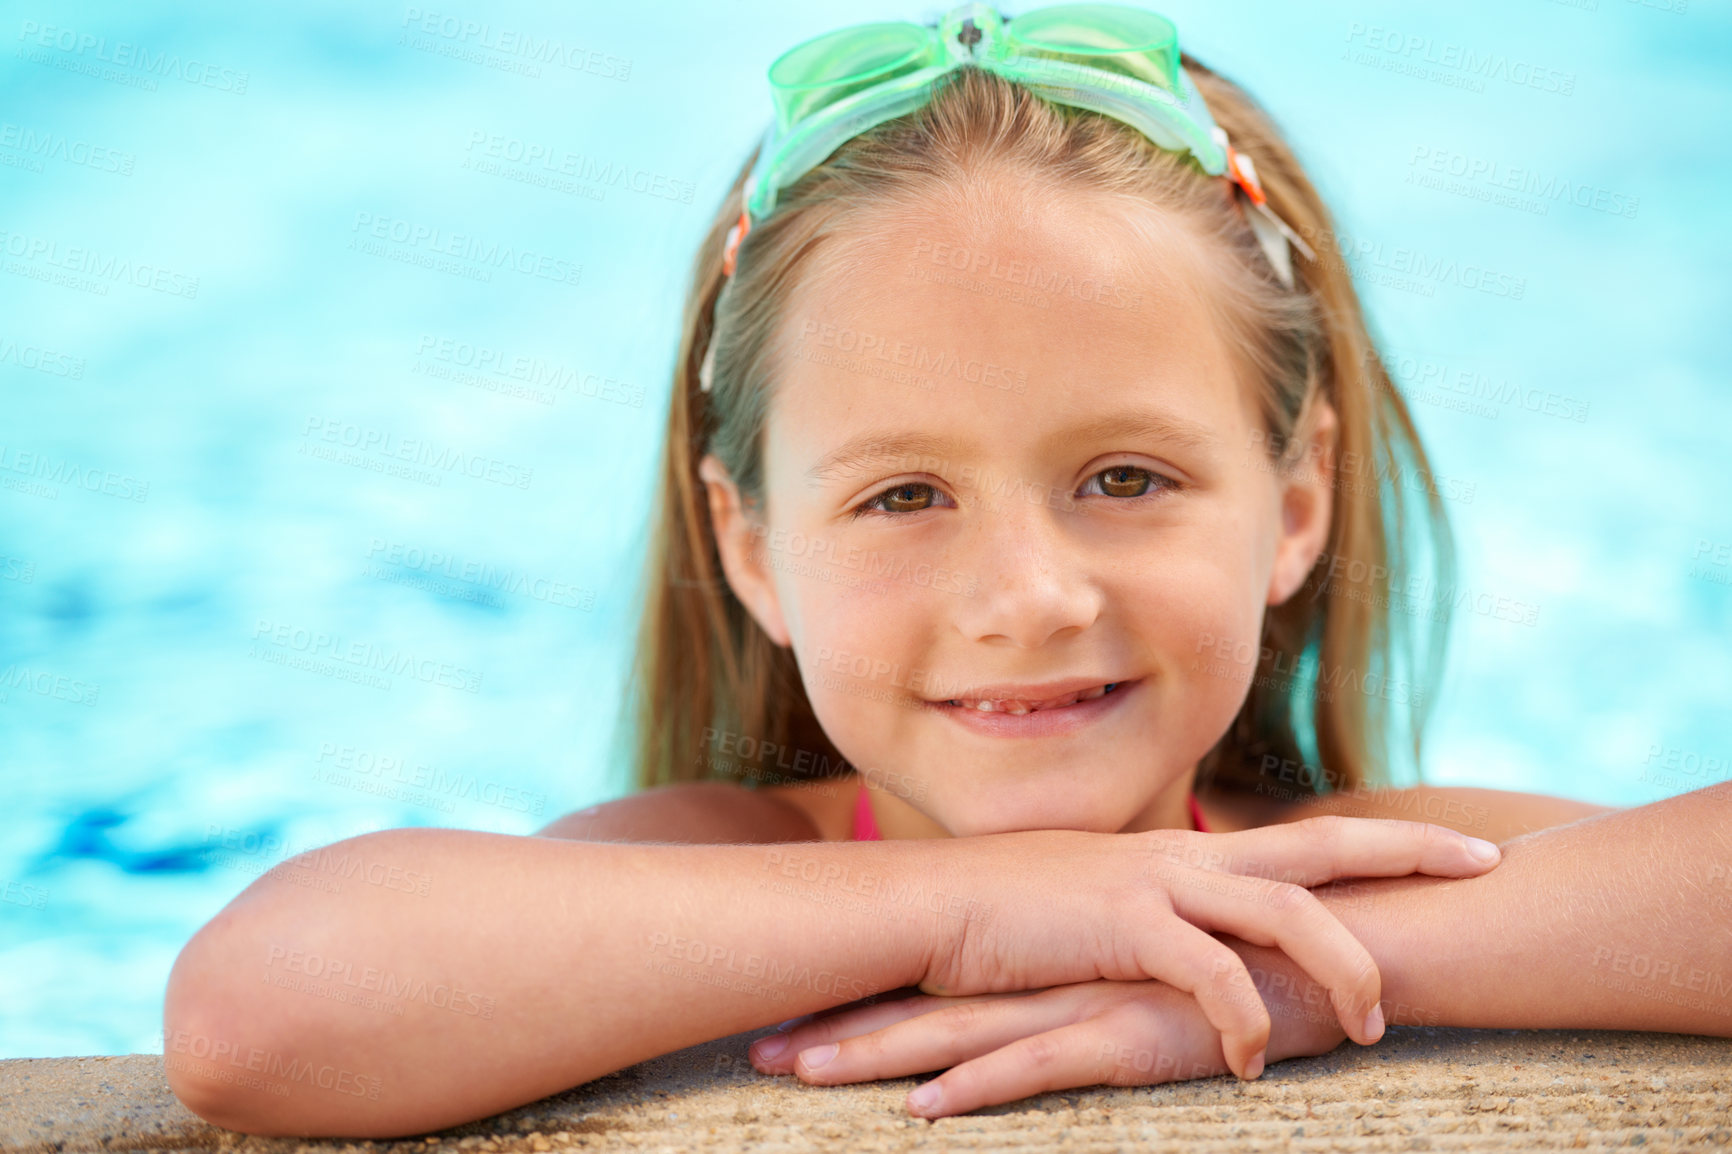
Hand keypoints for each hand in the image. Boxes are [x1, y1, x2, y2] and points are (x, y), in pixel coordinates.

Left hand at [750, 957, 1350, 1117]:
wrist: (1343, 934)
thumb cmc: (1253, 966)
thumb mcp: (1163, 983)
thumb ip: (1114, 991)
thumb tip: (1072, 1011)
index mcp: (1059, 964)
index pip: (945, 986)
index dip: (870, 1002)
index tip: (799, 1020)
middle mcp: (1058, 975)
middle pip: (928, 1006)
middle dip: (842, 1029)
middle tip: (760, 1051)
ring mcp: (1089, 999)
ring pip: (960, 1032)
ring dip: (876, 1054)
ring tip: (797, 1071)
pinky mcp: (1132, 1029)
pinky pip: (1040, 1065)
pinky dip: (977, 1088)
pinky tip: (922, 1108)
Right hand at [910, 817, 1498, 1077]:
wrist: (930, 905)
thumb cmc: (1009, 916)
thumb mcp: (1098, 907)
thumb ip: (1156, 916)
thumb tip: (1198, 940)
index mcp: (1185, 854)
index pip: (1306, 837)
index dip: (1386, 837)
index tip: (1457, 844)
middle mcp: (1185, 857)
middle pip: (1321, 845)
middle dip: (1408, 850)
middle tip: (1485, 864)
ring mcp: (1157, 885)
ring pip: (1284, 909)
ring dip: (1341, 963)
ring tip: (1375, 1023)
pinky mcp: (1123, 927)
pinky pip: (1211, 973)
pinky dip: (1245, 1017)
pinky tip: (1253, 1064)